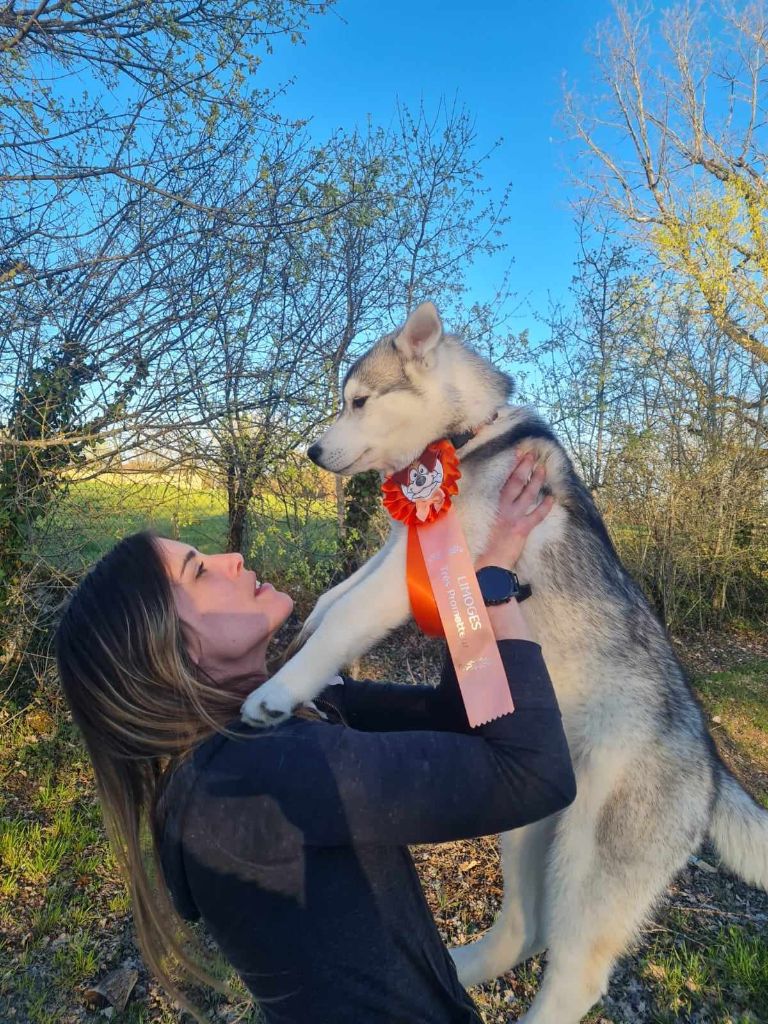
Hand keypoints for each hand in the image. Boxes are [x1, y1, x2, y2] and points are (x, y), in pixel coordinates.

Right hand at [476, 453, 553, 570]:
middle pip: (516, 482)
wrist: (486, 564)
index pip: (504, 481)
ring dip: (536, 481)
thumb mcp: (477, 524)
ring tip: (543, 469)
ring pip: (528, 495)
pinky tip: (552, 499)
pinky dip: (544, 507)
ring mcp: (514, 518)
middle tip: (532, 455)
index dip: (512, 466)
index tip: (518, 453)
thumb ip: (482, 511)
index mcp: (492, 505)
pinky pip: (536, 516)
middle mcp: (503, 508)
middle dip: (525, 467)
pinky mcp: (522, 530)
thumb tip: (474, 501)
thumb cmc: (479, 546)